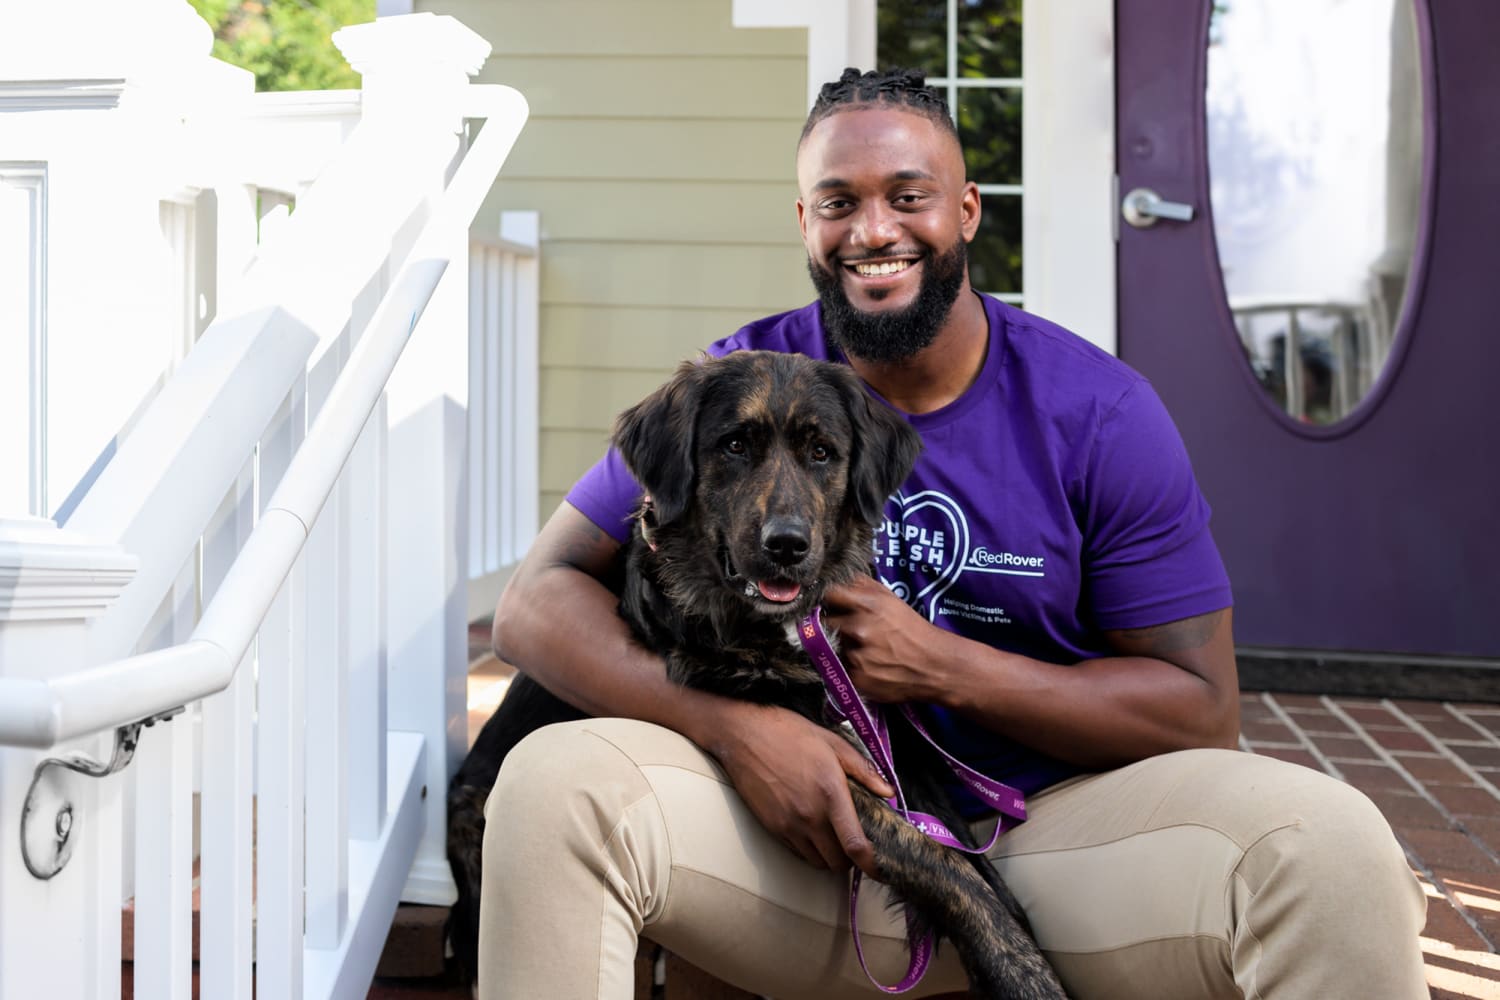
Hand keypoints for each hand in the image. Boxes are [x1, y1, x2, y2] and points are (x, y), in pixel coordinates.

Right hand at [700, 701, 892, 877]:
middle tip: (853, 841)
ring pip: (817, 861)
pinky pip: (797, 852)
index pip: (855, 845)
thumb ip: (863, 770)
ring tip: (832, 836)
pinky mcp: (771, 827)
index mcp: (830, 794)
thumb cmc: (789, 733)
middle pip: (837, 862)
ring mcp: (788, 825)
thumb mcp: (833, 743)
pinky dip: (809, 849)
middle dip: (850, 859)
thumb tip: (888, 792)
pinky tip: (810, 828)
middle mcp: (809, 816)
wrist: (743, 735)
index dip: (871, 864)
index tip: (880, 868)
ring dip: (829, 856)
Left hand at [821, 575, 954, 703]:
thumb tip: (839, 580)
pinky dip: (850, 666)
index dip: (830, 599)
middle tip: (851, 630)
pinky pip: (841, 667)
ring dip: (843, 647)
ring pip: (833, 646)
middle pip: (827, 622)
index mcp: (869, 606)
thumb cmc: (913, 630)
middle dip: (835, 624)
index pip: (830, 595)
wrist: (933, 666)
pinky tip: (868, 664)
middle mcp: (859, 629)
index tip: (832, 604)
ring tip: (865, 649)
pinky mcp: (857, 678)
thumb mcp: (892, 600)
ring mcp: (856, 655)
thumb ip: (863, 586)